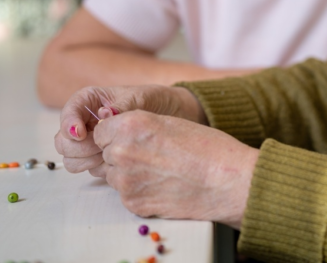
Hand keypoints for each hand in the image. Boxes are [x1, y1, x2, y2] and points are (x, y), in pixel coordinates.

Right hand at [55, 85, 205, 174]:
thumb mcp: (140, 98)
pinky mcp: (100, 158)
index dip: (69, 124)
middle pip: (63, 141)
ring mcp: (91, 142)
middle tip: (100, 147)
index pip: (68, 113)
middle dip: (78, 146)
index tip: (81, 133)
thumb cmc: (155, 101)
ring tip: (110, 153)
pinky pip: (89, 169)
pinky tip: (118, 162)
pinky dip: (99, 168)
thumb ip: (121, 106)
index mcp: (90, 101)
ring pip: (71, 158)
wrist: (172, 117)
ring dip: (87, 160)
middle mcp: (85, 122)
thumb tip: (104, 113)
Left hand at [94, 111, 257, 226]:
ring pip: (113, 175)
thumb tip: (118, 136)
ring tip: (160, 170)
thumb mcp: (169, 123)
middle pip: (106, 153)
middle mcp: (122, 151)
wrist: (226, 180)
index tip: (130, 138)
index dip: (115, 134)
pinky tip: (163, 185)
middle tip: (151, 156)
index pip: (100, 131)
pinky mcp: (132, 203)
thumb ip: (138, 127)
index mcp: (131, 124)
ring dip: (128, 173)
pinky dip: (139, 191)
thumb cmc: (207, 147)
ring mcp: (125, 180)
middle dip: (121, 154)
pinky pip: (125, 194)